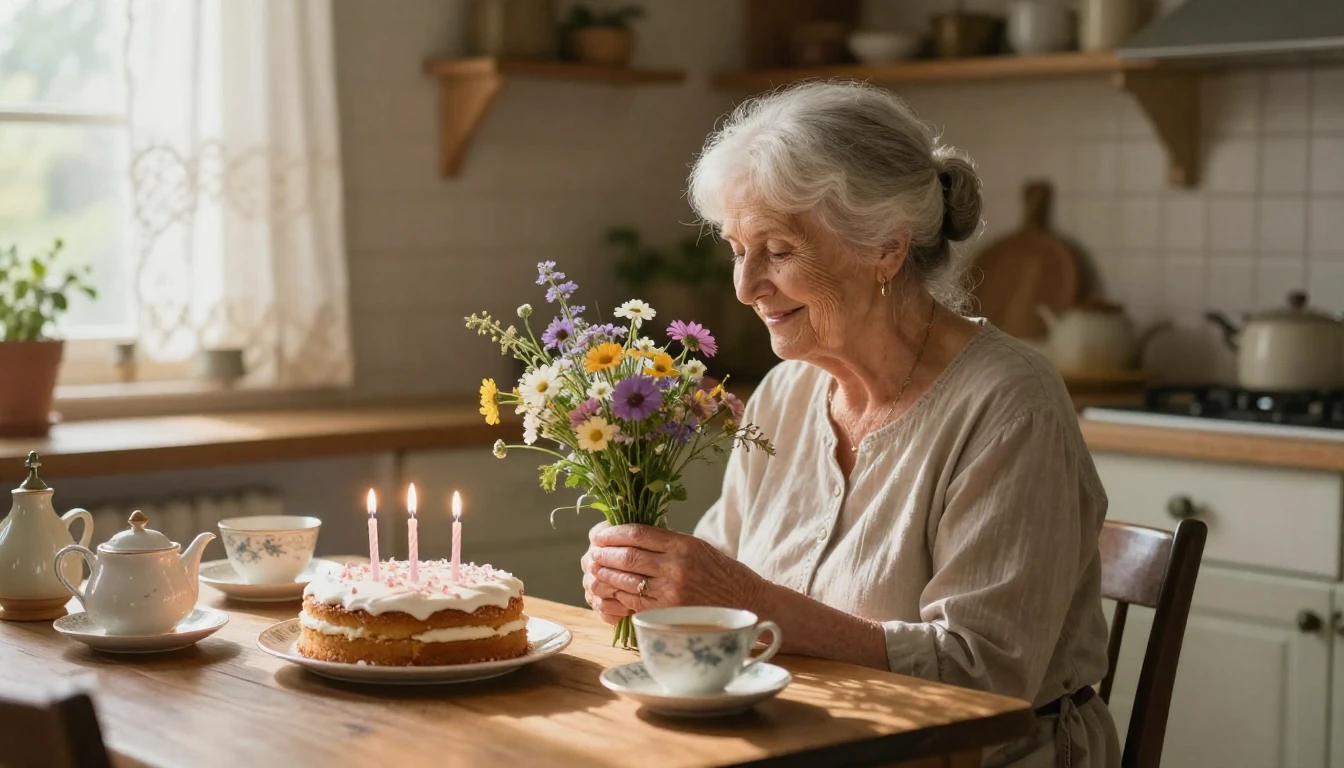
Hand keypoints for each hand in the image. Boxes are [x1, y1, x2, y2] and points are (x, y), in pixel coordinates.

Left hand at [584, 523, 763, 612]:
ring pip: (625, 581)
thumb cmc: (723, 575)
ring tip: (595, 570)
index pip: (637, 533)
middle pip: (626, 556)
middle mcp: (676, 567)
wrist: (749, 605)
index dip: (611, 533)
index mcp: (683, 545)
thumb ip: (667, 544)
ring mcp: (670, 593)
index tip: (598, 534)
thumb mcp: (699, 548)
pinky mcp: (667, 614)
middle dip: (603, 554)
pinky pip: (633, 602)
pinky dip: (617, 595)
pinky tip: (610, 590)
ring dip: (605, 575)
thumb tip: (628, 539)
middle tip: (591, 552)